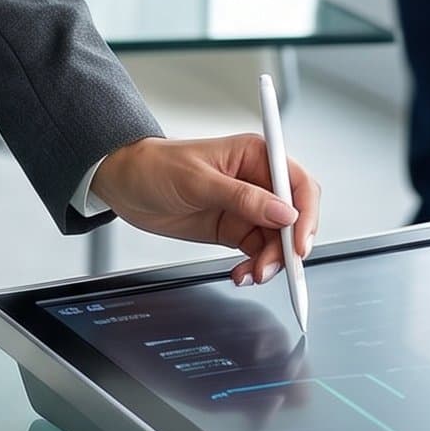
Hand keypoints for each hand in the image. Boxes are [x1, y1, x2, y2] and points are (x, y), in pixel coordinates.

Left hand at [93, 134, 318, 285]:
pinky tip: (243, 274)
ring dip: (271, 261)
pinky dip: (255, 266)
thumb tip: (285, 213)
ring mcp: (246, 207)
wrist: (123, 183)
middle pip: (293, 218)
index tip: (300, 244)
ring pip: (277, 241)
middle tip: (273, 267)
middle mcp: (256, 181)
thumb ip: (242, 197)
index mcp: (255, 155)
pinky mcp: (234, 228)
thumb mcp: (197, 180)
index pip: (298, 184)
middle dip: (288, 246)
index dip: (307, 215)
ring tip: (253, 274)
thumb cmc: (154, 166)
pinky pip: (257, 252)